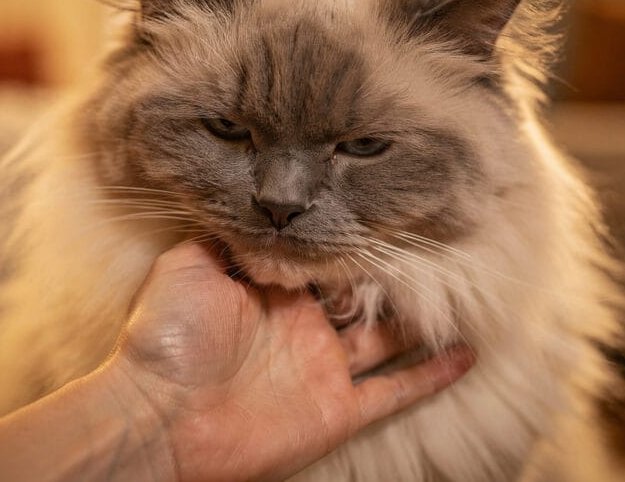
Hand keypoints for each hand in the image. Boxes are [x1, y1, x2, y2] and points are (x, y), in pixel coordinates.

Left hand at [108, 243, 474, 480]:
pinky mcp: (337, 410)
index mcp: (271, 294)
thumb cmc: (167, 341)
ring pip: (385, 341)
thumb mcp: (185, 266)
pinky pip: (395, 391)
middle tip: (432, 251)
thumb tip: (241, 207)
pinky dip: (430, 376)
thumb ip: (218, 237)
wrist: (160, 418)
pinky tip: (464, 357)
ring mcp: (323, 370)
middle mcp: (303, 329)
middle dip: (391, 279)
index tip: (381, 215)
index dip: (349, 243)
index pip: (322, 262)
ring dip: (419, 324)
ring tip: (461, 300)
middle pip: (360, 299)